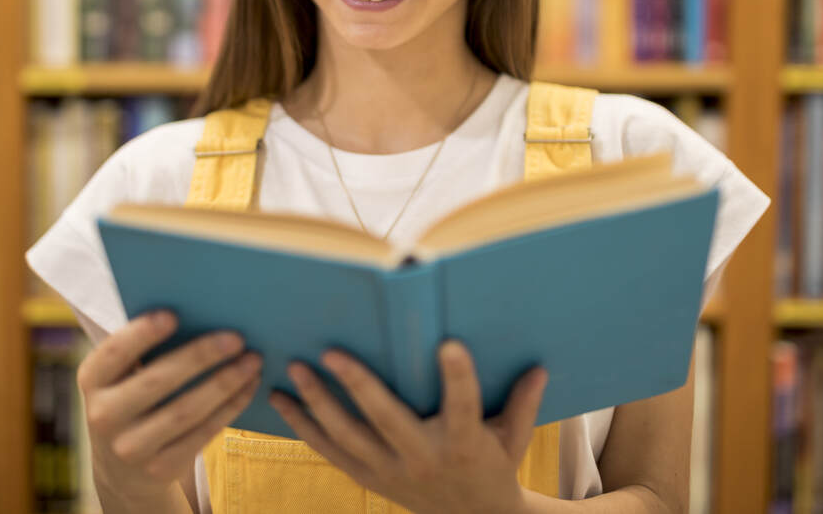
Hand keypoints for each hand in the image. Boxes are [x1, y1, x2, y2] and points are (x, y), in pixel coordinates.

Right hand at [76, 311, 261, 495]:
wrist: (123, 469)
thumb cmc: (133, 399)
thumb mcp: (122, 377)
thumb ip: (145, 349)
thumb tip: (201, 313)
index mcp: (92, 380)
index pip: (114, 353)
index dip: (141, 334)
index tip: (173, 314)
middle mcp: (103, 416)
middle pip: (157, 381)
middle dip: (200, 356)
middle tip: (236, 337)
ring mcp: (130, 448)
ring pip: (185, 411)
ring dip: (225, 383)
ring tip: (252, 360)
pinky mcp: (159, 469)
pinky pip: (202, 434)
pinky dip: (230, 407)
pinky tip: (249, 386)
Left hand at [269, 340, 546, 513]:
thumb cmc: (495, 468)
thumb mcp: (516, 439)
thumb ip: (524, 403)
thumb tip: (539, 367)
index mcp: (465, 446)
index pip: (464, 408)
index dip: (458, 378)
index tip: (449, 345)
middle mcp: (424, 459)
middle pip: (387, 420)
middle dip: (357, 385)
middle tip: (331, 352)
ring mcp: (391, 472)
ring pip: (348, 437)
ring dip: (317, 403)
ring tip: (295, 370)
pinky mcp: (370, 479)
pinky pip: (330, 453)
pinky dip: (304, 427)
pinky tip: (282, 401)